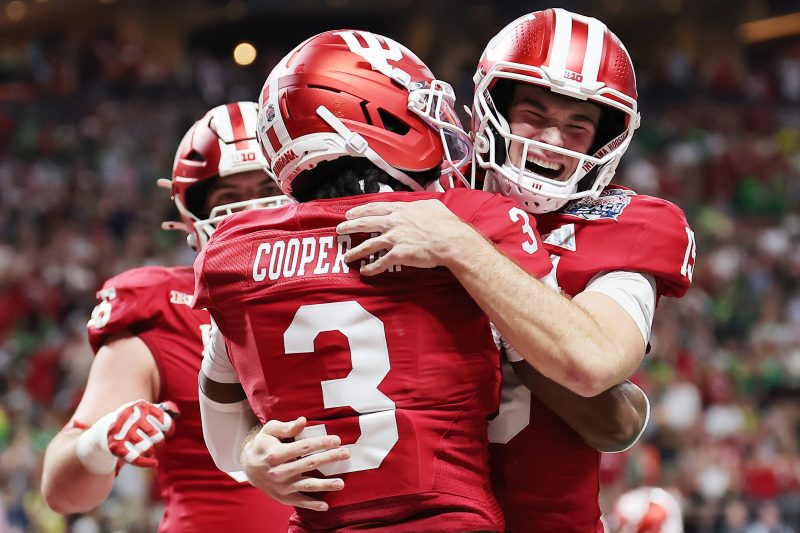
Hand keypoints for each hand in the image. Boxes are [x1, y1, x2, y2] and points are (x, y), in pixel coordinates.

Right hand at [75, 399, 178, 473]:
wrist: (104, 432)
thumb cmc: (130, 421)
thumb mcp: (143, 410)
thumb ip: (160, 410)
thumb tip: (175, 413)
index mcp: (140, 406)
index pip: (164, 421)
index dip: (168, 429)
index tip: (167, 432)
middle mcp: (131, 418)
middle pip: (157, 436)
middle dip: (159, 442)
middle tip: (156, 443)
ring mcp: (123, 433)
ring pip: (148, 449)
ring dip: (151, 451)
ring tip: (148, 449)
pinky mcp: (116, 447)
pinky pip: (136, 459)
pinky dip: (146, 463)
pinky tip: (154, 463)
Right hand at [241, 417, 349, 510]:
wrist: (248, 467)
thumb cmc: (263, 445)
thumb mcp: (270, 431)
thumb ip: (287, 427)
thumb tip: (303, 420)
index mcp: (275, 454)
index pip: (303, 447)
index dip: (320, 443)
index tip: (336, 440)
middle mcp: (278, 471)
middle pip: (308, 464)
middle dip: (329, 458)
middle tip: (346, 453)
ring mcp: (281, 486)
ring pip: (306, 485)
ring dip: (325, 485)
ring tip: (341, 483)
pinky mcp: (283, 497)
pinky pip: (299, 501)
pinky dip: (312, 505)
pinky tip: (325, 505)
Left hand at [335, 200, 472, 275]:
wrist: (450, 240)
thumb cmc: (446, 224)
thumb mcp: (433, 206)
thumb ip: (422, 205)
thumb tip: (422, 205)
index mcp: (401, 210)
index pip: (375, 208)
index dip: (361, 210)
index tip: (350, 213)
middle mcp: (394, 223)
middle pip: (366, 223)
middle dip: (350, 226)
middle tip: (340, 229)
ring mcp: (394, 239)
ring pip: (369, 244)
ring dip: (356, 251)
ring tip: (346, 256)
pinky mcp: (398, 255)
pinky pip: (380, 262)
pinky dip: (371, 267)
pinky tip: (364, 271)